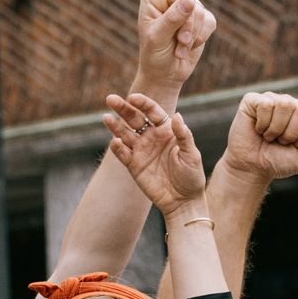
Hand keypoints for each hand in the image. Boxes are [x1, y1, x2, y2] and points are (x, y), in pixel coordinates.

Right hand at [104, 92, 207, 207]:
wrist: (183, 201)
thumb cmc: (191, 176)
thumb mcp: (191, 154)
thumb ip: (183, 135)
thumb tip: (177, 116)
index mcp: (166, 130)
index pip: (152, 111)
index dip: (142, 103)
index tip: (133, 98)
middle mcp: (151, 137)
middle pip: (134, 118)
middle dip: (122, 108)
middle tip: (110, 99)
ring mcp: (141, 151)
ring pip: (124, 134)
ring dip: (114, 126)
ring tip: (106, 117)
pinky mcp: (134, 165)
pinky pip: (122, 154)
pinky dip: (117, 148)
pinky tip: (115, 142)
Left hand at [130, 0, 215, 100]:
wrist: (166, 73)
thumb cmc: (153, 54)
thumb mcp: (156, 38)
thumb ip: (171, 19)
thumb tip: (191, 0)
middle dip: (184, 19)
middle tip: (176, 39)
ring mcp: (188, 8)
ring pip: (199, 11)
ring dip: (192, 33)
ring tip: (180, 46)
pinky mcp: (202, 20)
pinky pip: (209, 22)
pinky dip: (201, 37)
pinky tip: (189, 47)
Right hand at [221, 90, 297, 185]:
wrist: (251, 168)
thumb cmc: (278, 162)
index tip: (294, 144)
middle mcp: (289, 103)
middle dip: (291, 133)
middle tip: (280, 140)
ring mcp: (271, 99)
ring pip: (284, 105)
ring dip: (275, 129)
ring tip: (269, 136)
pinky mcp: (253, 99)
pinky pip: (266, 105)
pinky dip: (262, 124)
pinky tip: (258, 129)